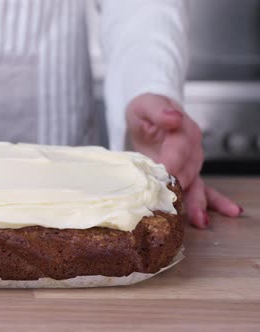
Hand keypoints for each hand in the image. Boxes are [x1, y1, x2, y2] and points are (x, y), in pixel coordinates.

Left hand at [126, 93, 242, 228]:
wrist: (149, 115)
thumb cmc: (146, 111)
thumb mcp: (146, 104)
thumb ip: (158, 110)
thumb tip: (173, 117)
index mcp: (183, 130)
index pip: (179, 148)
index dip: (171, 162)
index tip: (162, 175)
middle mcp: (192, 148)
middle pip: (189, 171)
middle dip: (181, 189)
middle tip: (171, 205)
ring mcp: (192, 163)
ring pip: (197, 184)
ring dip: (199, 203)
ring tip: (200, 220)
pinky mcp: (187, 173)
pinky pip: (201, 189)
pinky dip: (210, 204)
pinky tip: (214, 218)